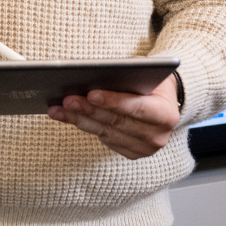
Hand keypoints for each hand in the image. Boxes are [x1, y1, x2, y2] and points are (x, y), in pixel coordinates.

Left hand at [48, 74, 180, 159]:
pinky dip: (85, 127)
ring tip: (59, 109)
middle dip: (89, 110)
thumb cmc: (151, 82)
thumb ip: (128, 76)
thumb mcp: (146, 72)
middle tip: (67, 100)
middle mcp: (158, 136)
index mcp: (166, 114)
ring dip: (79, 120)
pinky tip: (68, 117)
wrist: (163, 101)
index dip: (113, 102)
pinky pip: (104, 140)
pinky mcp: (132, 153)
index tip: (91, 94)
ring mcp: (145, 148)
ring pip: (106, 133)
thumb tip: (95, 74)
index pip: (136, 108)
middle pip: (116, 123)